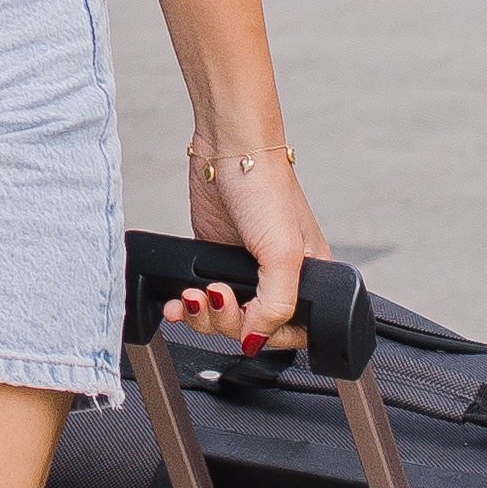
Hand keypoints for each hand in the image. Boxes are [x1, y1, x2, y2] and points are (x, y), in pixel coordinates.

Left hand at [171, 127, 327, 344]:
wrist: (227, 148)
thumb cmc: (266, 187)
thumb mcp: (281, 253)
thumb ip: (275, 304)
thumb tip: (255, 339)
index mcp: (308, 277)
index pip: (290, 331)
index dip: (263, 335)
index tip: (246, 324)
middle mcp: (277, 276)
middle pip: (250, 327)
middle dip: (225, 322)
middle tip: (215, 295)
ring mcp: (243, 268)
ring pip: (222, 317)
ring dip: (202, 317)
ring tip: (192, 297)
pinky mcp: (213, 258)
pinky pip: (201, 299)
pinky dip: (187, 307)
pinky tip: (178, 302)